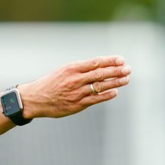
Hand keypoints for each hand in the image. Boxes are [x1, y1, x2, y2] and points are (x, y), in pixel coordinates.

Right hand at [17, 55, 131, 118]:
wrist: (35, 99)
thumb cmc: (51, 83)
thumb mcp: (63, 71)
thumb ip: (81, 70)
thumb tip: (102, 67)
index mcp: (71, 68)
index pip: (95, 62)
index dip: (110, 61)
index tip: (121, 59)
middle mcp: (74, 80)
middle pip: (100, 74)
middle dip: (116, 71)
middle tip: (128, 69)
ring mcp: (76, 92)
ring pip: (100, 86)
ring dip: (115, 82)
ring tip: (126, 79)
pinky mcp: (76, 104)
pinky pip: (95, 99)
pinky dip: (106, 95)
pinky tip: (115, 92)